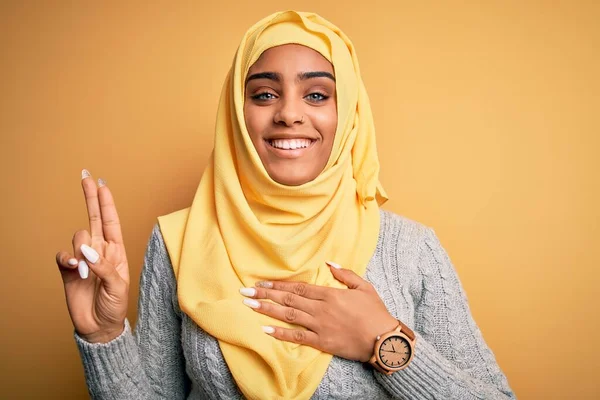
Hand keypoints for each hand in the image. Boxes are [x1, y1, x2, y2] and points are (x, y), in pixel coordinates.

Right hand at [55, 170, 128, 342]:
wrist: (99, 326)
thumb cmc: (115, 306)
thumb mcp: (119, 286)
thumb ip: (105, 266)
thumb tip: (88, 250)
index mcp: (117, 251)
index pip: (111, 221)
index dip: (107, 202)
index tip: (102, 184)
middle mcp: (100, 250)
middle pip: (94, 218)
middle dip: (90, 197)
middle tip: (85, 177)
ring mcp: (83, 258)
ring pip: (79, 237)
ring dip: (83, 250)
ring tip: (88, 272)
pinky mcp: (67, 270)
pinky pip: (63, 255)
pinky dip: (67, 259)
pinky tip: (74, 268)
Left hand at [240, 262, 397, 361]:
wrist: (384, 339)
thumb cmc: (376, 312)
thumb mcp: (364, 287)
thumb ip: (346, 274)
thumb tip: (330, 263)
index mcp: (330, 294)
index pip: (299, 287)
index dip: (278, 284)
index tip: (262, 282)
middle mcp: (321, 309)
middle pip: (289, 299)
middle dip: (266, 294)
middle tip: (246, 291)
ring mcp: (320, 326)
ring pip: (289, 315)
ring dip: (267, 309)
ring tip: (249, 305)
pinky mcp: (322, 342)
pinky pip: (297, 337)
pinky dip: (281, 333)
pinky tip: (265, 329)